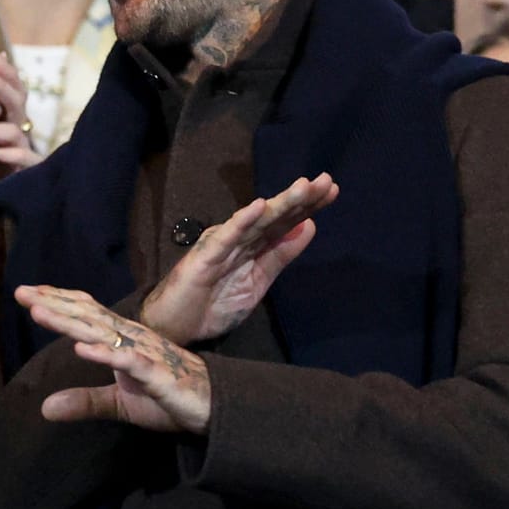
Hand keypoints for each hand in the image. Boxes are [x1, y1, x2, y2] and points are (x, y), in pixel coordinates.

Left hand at [15, 285, 211, 434]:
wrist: (213, 406)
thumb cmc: (167, 398)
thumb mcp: (119, 404)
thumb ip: (84, 402)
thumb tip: (44, 408)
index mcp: (122, 340)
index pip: (85, 315)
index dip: (57, 303)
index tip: (25, 293)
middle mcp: (131, 339)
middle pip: (87, 317)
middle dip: (54, 304)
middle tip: (20, 292)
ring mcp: (145, 354)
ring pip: (102, 334)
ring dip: (71, 323)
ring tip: (40, 312)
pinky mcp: (158, 375)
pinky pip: (130, 362)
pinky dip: (106, 354)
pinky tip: (83, 348)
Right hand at [140, 174, 336, 345]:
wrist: (176, 327)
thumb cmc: (213, 304)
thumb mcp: (258, 282)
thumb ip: (281, 256)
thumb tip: (310, 226)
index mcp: (254, 245)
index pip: (285, 222)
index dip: (308, 206)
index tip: (332, 190)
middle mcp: (240, 238)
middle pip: (275, 216)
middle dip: (301, 198)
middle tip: (325, 181)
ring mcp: (222, 245)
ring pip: (256, 221)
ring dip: (280, 204)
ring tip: (303, 187)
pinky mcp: (205, 257)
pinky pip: (227, 237)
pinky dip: (242, 221)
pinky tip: (259, 206)